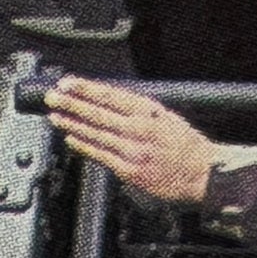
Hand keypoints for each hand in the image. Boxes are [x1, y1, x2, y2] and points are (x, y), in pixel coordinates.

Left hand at [44, 77, 219, 206]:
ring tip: (55, 115)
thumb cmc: (185, 145)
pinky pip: (101, 155)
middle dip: (72, 103)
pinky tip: (71, 138)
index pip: (111, 95)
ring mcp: (133, 150)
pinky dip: (84, 146)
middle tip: (52, 96)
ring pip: (96, 133)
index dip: (85, 88)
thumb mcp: (166, 117)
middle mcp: (139, 129)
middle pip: (98, 113)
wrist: (204, 174)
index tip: (67, 82)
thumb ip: (138, 110)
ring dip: (72, 123)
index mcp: (149, 112)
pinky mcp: (130, 171)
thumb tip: (108, 99)